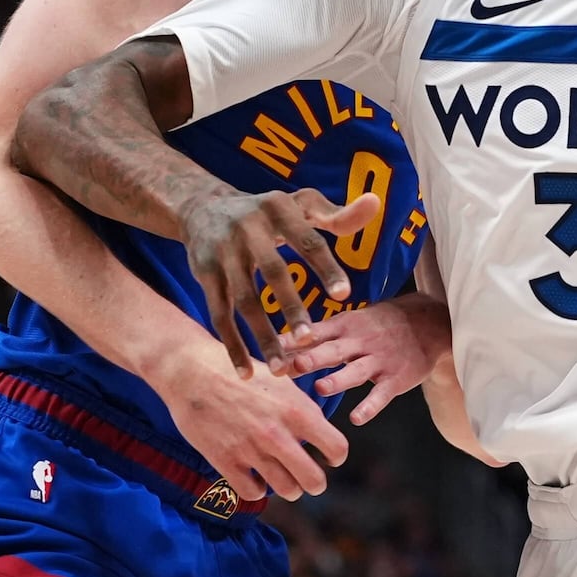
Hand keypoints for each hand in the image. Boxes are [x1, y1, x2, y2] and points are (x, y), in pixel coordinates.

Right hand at [150, 341, 348, 505]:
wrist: (191, 370)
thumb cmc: (238, 371)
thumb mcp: (279, 379)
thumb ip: (302, 405)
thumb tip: (320, 427)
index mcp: (297, 410)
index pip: (337, 448)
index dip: (335, 457)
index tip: (327, 457)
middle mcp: (278, 434)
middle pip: (315, 481)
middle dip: (315, 482)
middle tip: (307, 476)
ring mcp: (251, 450)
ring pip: (287, 490)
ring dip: (288, 487)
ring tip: (282, 477)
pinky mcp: (225, 461)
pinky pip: (253, 493)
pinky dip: (257, 488)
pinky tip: (255, 476)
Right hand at [176, 187, 378, 370]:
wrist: (202, 206)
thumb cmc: (266, 211)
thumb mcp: (300, 204)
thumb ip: (337, 214)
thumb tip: (374, 204)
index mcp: (277, 208)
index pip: (307, 239)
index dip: (325, 267)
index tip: (344, 295)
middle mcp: (246, 228)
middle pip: (272, 271)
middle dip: (290, 306)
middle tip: (308, 339)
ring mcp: (222, 253)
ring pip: (243, 300)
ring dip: (261, 335)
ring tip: (282, 368)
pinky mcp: (203, 274)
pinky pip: (219, 315)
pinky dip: (232, 345)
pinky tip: (248, 372)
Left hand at [277, 295, 451, 425]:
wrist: (430, 322)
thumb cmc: (381, 324)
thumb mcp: (352, 320)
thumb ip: (320, 334)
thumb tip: (279, 342)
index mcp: (346, 325)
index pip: (316, 332)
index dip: (295, 340)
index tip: (271, 348)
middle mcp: (361, 341)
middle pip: (333, 350)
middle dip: (312, 357)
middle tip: (292, 366)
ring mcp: (379, 360)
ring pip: (356, 371)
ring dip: (338, 380)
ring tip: (321, 388)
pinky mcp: (396, 378)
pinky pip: (381, 394)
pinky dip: (370, 406)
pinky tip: (357, 418)